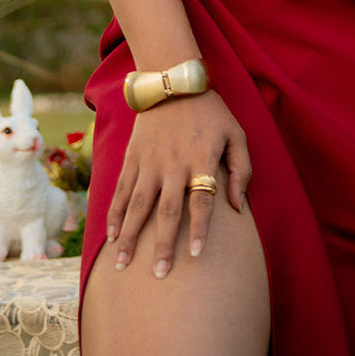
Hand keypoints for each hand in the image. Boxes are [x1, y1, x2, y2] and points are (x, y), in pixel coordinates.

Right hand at [106, 91, 250, 277]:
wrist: (174, 81)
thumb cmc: (211, 112)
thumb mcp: (236, 133)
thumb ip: (242, 169)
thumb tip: (238, 206)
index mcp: (202, 158)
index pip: (202, 199)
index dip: (200, 228)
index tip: (197, 255)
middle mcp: (174, 162)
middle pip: (168, 211)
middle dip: (163, 244)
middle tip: (159, 274)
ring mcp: (150, 160)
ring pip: (138, 205)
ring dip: (131, 236)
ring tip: (124, 264)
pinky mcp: (133, 156)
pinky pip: (122, 189)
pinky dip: (115, 213)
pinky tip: (112, 235)